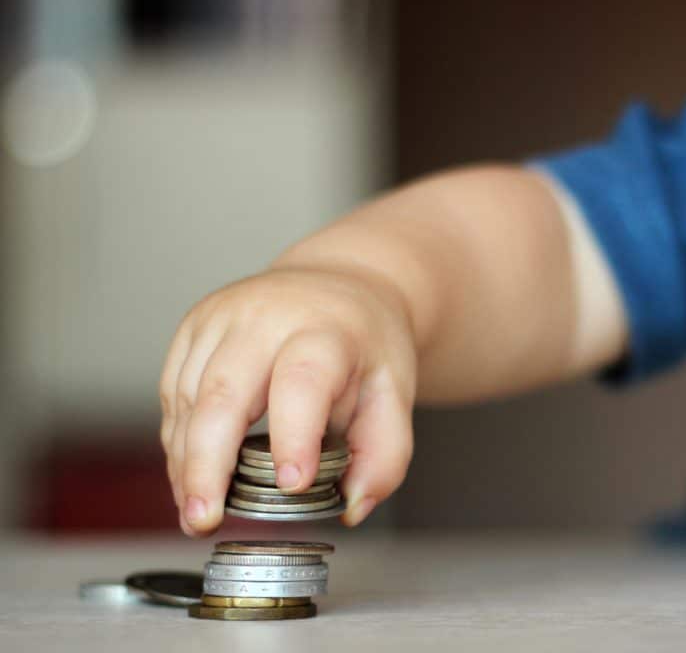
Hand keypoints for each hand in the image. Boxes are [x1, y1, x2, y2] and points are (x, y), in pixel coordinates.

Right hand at [159, 267, 416, 536]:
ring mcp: (222, 317)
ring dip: (187, 463)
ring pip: (188, 398)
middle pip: (223, 392)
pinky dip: (178, 442)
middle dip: (208, 464)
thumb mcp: (395, 393)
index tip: (293, 484)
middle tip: (206, 518)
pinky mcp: (193, 327)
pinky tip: (191, 475)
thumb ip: (385, 455)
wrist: (342, 285)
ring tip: (199, 513)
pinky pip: (173, 393)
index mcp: (326, 329)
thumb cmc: (365, 343)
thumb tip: (354, 504)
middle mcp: (267, 315)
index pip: (304, 381)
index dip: (294, 434)